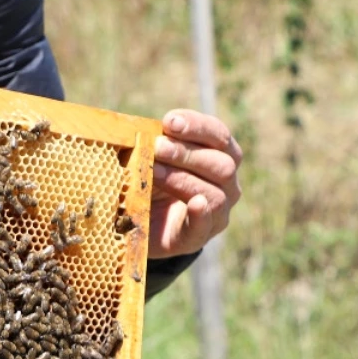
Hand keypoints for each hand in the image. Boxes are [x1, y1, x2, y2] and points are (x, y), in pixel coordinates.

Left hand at [148, 109, 242, 258]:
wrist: (138, 226)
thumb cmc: (147, 183)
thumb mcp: (149, 159)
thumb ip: (150, 143)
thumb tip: (131, 126)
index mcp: (219, 157)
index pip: (219, 136)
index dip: (197, 126)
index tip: (170, 121)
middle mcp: (227, 184)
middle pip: (222, 164)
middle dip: (186, 152)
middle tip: (157, 147)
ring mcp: (217, 213)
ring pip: (215, 192)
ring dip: (183, 178)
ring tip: (155, 172)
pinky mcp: (198, 237)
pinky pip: (206, 224)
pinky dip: (201, 213)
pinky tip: (195, 203)